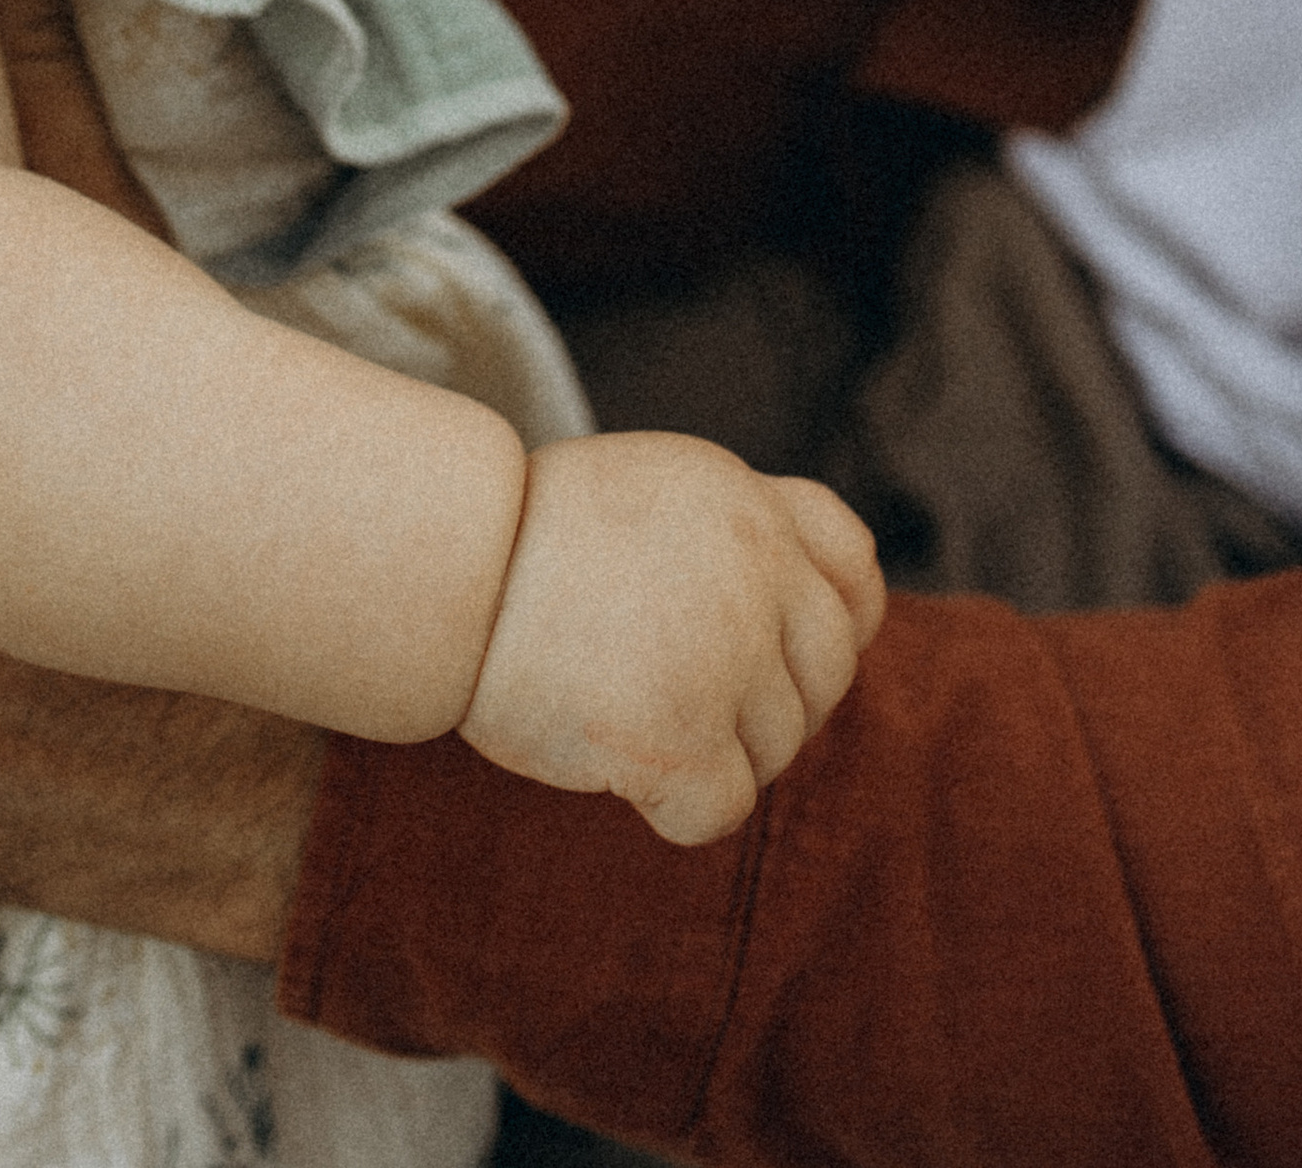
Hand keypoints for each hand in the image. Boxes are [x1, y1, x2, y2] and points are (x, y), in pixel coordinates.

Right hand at [458, 431, 884, 846]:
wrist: (445, 569)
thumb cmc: (526, 540)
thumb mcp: (655, 490)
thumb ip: (737, 536)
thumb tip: (810, 617)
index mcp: (747, 501)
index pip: (855, 571)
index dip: (833, 625)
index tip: (776, 652)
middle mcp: (757, 569)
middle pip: (825, 674)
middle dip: (771, 703)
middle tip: (684, 701)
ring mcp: (724, 654)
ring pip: (775, 749)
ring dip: (714, 753)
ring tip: (626, 713)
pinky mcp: (680, 736)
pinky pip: (724, 811)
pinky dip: (677, 808)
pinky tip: (618, 766)